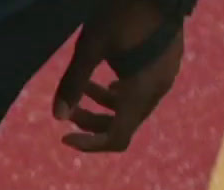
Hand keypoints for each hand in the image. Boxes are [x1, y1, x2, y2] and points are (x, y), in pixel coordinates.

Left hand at [52, 0, 184, 152]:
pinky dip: (120, 93)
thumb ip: (73, 83)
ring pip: (132, 107)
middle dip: (92, 121)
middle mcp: (156, 91)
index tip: (64, 137)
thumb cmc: (123, 13)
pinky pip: (142, 92)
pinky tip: (106, 79)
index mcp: (141, 92)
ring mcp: (164, 77)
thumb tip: (57, 116)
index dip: (90, 144)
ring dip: (104, 105)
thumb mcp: (90, 47)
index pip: (117, 138)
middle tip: (70, 109)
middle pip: (123, 124)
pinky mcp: (166, 65)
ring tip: (82, 86)